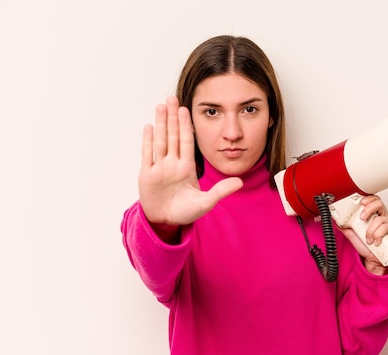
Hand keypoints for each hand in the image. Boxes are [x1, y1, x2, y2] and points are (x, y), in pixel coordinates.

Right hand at [138, 97, 242, 238]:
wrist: (166, 222)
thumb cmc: (185, 212)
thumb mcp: (206, 202)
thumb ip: (221, 191)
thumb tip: (240, 182)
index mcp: (187, 168)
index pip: (187, 141)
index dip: (187, 126)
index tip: (187, 109)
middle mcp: (173, 164)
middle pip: (173, 136)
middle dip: (173, 117)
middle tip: (172, 98)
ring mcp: (159, 168)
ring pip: (160, 141)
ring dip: (161, 123)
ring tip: (161, 106)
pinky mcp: (147, 175)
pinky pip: (148, 155)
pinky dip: (148, 141)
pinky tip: (149, 126)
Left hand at [337, 194, 387, 274]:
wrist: (373, 259)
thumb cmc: (367, 246)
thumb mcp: (353, 235)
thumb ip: (346, 227)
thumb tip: (336, 221)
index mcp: (374, 214)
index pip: (373, 200)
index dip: (368, 198)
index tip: (361, 202)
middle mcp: (383, 216)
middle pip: (379, 203)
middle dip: (368, 209)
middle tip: (362, 218)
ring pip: (379, 219)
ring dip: (370, 230)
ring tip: (368, 238)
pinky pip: (385, 228)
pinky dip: (377, 235)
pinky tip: (375, 241)